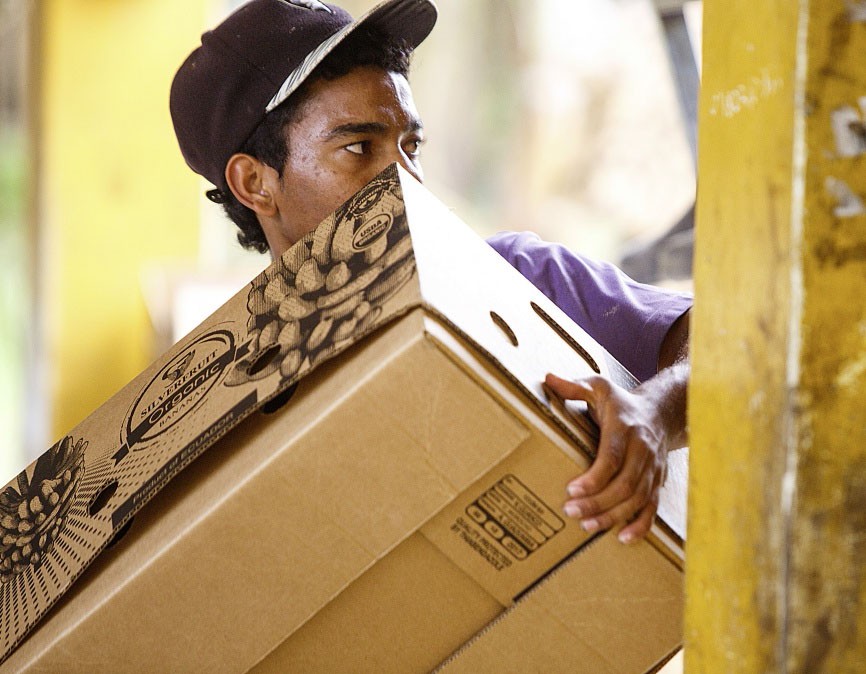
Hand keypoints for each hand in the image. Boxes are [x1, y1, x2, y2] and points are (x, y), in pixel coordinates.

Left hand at [546, 371, 681, 543]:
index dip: (594, 477)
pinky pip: (652, 507)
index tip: (571, 490)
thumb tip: (547, 378)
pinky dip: (640, 525)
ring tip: (587, 526)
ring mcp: (653, 469)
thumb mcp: (599, 386)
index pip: (612, 457)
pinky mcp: (658, 482)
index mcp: (626, 428)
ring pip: (637, 499)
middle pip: (625, 483)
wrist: (663, 412)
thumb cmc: (622, 402)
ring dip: (613, 515)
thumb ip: (575, 385)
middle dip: (599, 502)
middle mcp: (643, 450)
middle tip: (572, 512)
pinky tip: (623, 538)